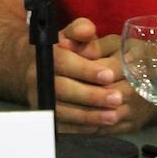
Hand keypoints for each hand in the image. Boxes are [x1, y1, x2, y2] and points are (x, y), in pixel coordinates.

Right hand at [25, 18, 156, 133]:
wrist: (40, 67)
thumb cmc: (65, 48)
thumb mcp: (72, 34)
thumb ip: (80, 29)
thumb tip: (87, 30)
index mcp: (47, 55)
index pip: (63, 62)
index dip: (86, 70)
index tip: (109, 75)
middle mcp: (38, 77)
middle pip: (63, 89)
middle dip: (91, 95)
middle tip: (117, 98)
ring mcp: (39, 98)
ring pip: (62, 110)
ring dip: (89, 115)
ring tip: (113, 115)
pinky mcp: (44, 116)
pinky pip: (61, 126)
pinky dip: (80, 128)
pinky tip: (100, 126)